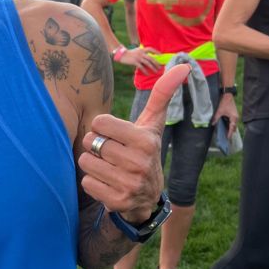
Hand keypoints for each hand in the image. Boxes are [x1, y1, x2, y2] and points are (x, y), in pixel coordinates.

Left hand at [77, 64, 190, 222]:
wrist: (148, 196)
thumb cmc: (144, 149)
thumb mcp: (153, 124)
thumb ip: (162, 94)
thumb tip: (183, 66)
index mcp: (145, 141)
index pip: (99, 122)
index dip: (102, 127)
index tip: (115, 135)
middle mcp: (139, 163)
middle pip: (90, 142)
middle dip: (96, 146)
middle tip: (111, 152)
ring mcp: (129, 185)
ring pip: (85, 162)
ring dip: (92, 163)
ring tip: (109, 166)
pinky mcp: (117, 202)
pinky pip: (86, 183)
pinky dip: (93, 182)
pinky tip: (108, 182)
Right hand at [118, 46, 162, 73]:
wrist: (122, 54)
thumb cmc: (129, 53)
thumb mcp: (137, 50)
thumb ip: (142, 52)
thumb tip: (149, 57)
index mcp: (142, 49)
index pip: (151, 49)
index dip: (156, 51)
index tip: (161, 55)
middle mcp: (141, 53)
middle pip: (151, 58)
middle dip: (156, 63)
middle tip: (160, 67)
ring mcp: (138, 57)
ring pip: (147, 63)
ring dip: (152, 68)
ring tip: (156, 71)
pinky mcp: (135, 62)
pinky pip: (141, 67)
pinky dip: (145, 71)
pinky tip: (147, 74)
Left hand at [211, 92, 238, 137]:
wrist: (227, 95)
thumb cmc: (224, 103)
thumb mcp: (219, 111)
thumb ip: (216, 118)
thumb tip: (212, 124)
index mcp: (234, 118)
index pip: (232, 128)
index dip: (230, 133)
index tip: (228, 138)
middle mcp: (236, 118)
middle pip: (234, 127)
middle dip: (230, 132)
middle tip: (226, 137)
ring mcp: (235, 116)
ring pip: (233, 124)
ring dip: (230, 128)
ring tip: (226, 133)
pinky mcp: (234, 114)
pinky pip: (232, 122)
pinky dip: (230, 125)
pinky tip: (226, 126)